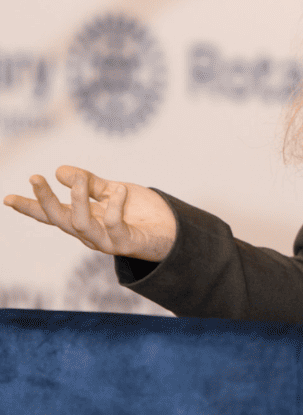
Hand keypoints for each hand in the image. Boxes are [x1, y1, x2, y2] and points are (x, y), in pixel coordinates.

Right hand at [4, 167, 176, 261]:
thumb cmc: (143, 212)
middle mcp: (90, 233)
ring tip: (79, 179)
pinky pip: (113, 226)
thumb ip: (89, 183)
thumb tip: (60, 171)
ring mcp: (106, 241)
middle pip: (59, 220)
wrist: (174, 229)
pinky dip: (115, 206)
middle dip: (44, 200)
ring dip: (76, 200)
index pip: (51, 215)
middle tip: (36, 177)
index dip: (30, 207)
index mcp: (84, 219)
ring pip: (79, 225)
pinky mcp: (125, 243)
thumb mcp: (113, 191)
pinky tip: (120, 190)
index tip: (8, 198)